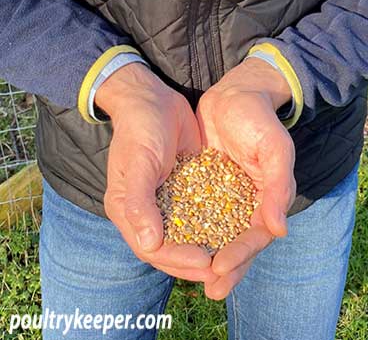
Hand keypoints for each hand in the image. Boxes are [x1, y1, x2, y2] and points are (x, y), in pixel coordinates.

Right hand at [96, 63, 217, 282]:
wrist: (152, 99)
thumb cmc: (139, 129)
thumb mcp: (138, 164)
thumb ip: (139, 203)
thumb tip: (149, 244)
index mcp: (129, 211)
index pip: (153, 248)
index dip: (178, 261)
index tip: (206, 264)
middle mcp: (147, 211)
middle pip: (172, 248)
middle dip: (196, 262)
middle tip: (225, 271)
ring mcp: (167, 200)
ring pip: (188, 233)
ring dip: (208, 247)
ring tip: (234, 258)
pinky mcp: (185, 186)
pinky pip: (199, 211)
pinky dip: (215, 222)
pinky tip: (236, 229)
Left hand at [196, 57, 296, 297]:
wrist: (237, 94)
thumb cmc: (260, 119)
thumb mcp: (274, 149)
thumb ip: (277, 187)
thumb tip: (279, 230)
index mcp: (268, 199)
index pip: (255, 236)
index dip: (239, 255)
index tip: (219, 269)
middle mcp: (248, 202)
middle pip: (236, 243)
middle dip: (224, 268)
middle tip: (209, 291)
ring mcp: (227, 195)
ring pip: (216, 233)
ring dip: (205, 255)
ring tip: (191, 277)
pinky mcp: (208, 184)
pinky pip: (199, 211)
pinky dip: (190, 228)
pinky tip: (173, 241)